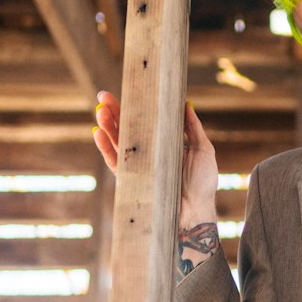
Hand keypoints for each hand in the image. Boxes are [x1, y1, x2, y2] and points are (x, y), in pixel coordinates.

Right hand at [93, 91, 218, 222]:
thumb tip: (186, 103)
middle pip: (126, 129)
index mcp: (165, 143)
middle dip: (113, 112)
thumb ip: (193, 128)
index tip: (126, 91)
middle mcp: (149, 153)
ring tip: (100, 111)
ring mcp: (139, 166)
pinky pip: (114, 162)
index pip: (146, 121)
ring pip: (117, 142)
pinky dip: (105, 148)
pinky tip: (98, 133)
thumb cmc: (203, 182)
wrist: (196, 210)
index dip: (134, 107)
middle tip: (103, 96)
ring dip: (107, 126)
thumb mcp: (203, 149)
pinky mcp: (131, 179)